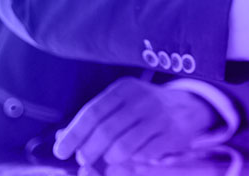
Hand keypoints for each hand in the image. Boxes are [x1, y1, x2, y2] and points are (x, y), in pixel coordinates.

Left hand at [53, 78, 216, 173]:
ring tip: (109, 159)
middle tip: (83, 160)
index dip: (74, 134)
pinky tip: (134, 156)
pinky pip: (145, 154)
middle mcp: (142, 99)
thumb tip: (60, 138)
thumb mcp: (120, 104)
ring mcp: (159, 116)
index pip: (93, 112)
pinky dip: (134, 160)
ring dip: (110, 158)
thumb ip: (93, 119)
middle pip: (106, 131)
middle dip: (88, 150)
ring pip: (124, 146)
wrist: (187, 106)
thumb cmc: (144, 108)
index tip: (61, 151)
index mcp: (124, 89)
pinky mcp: (173, 133)